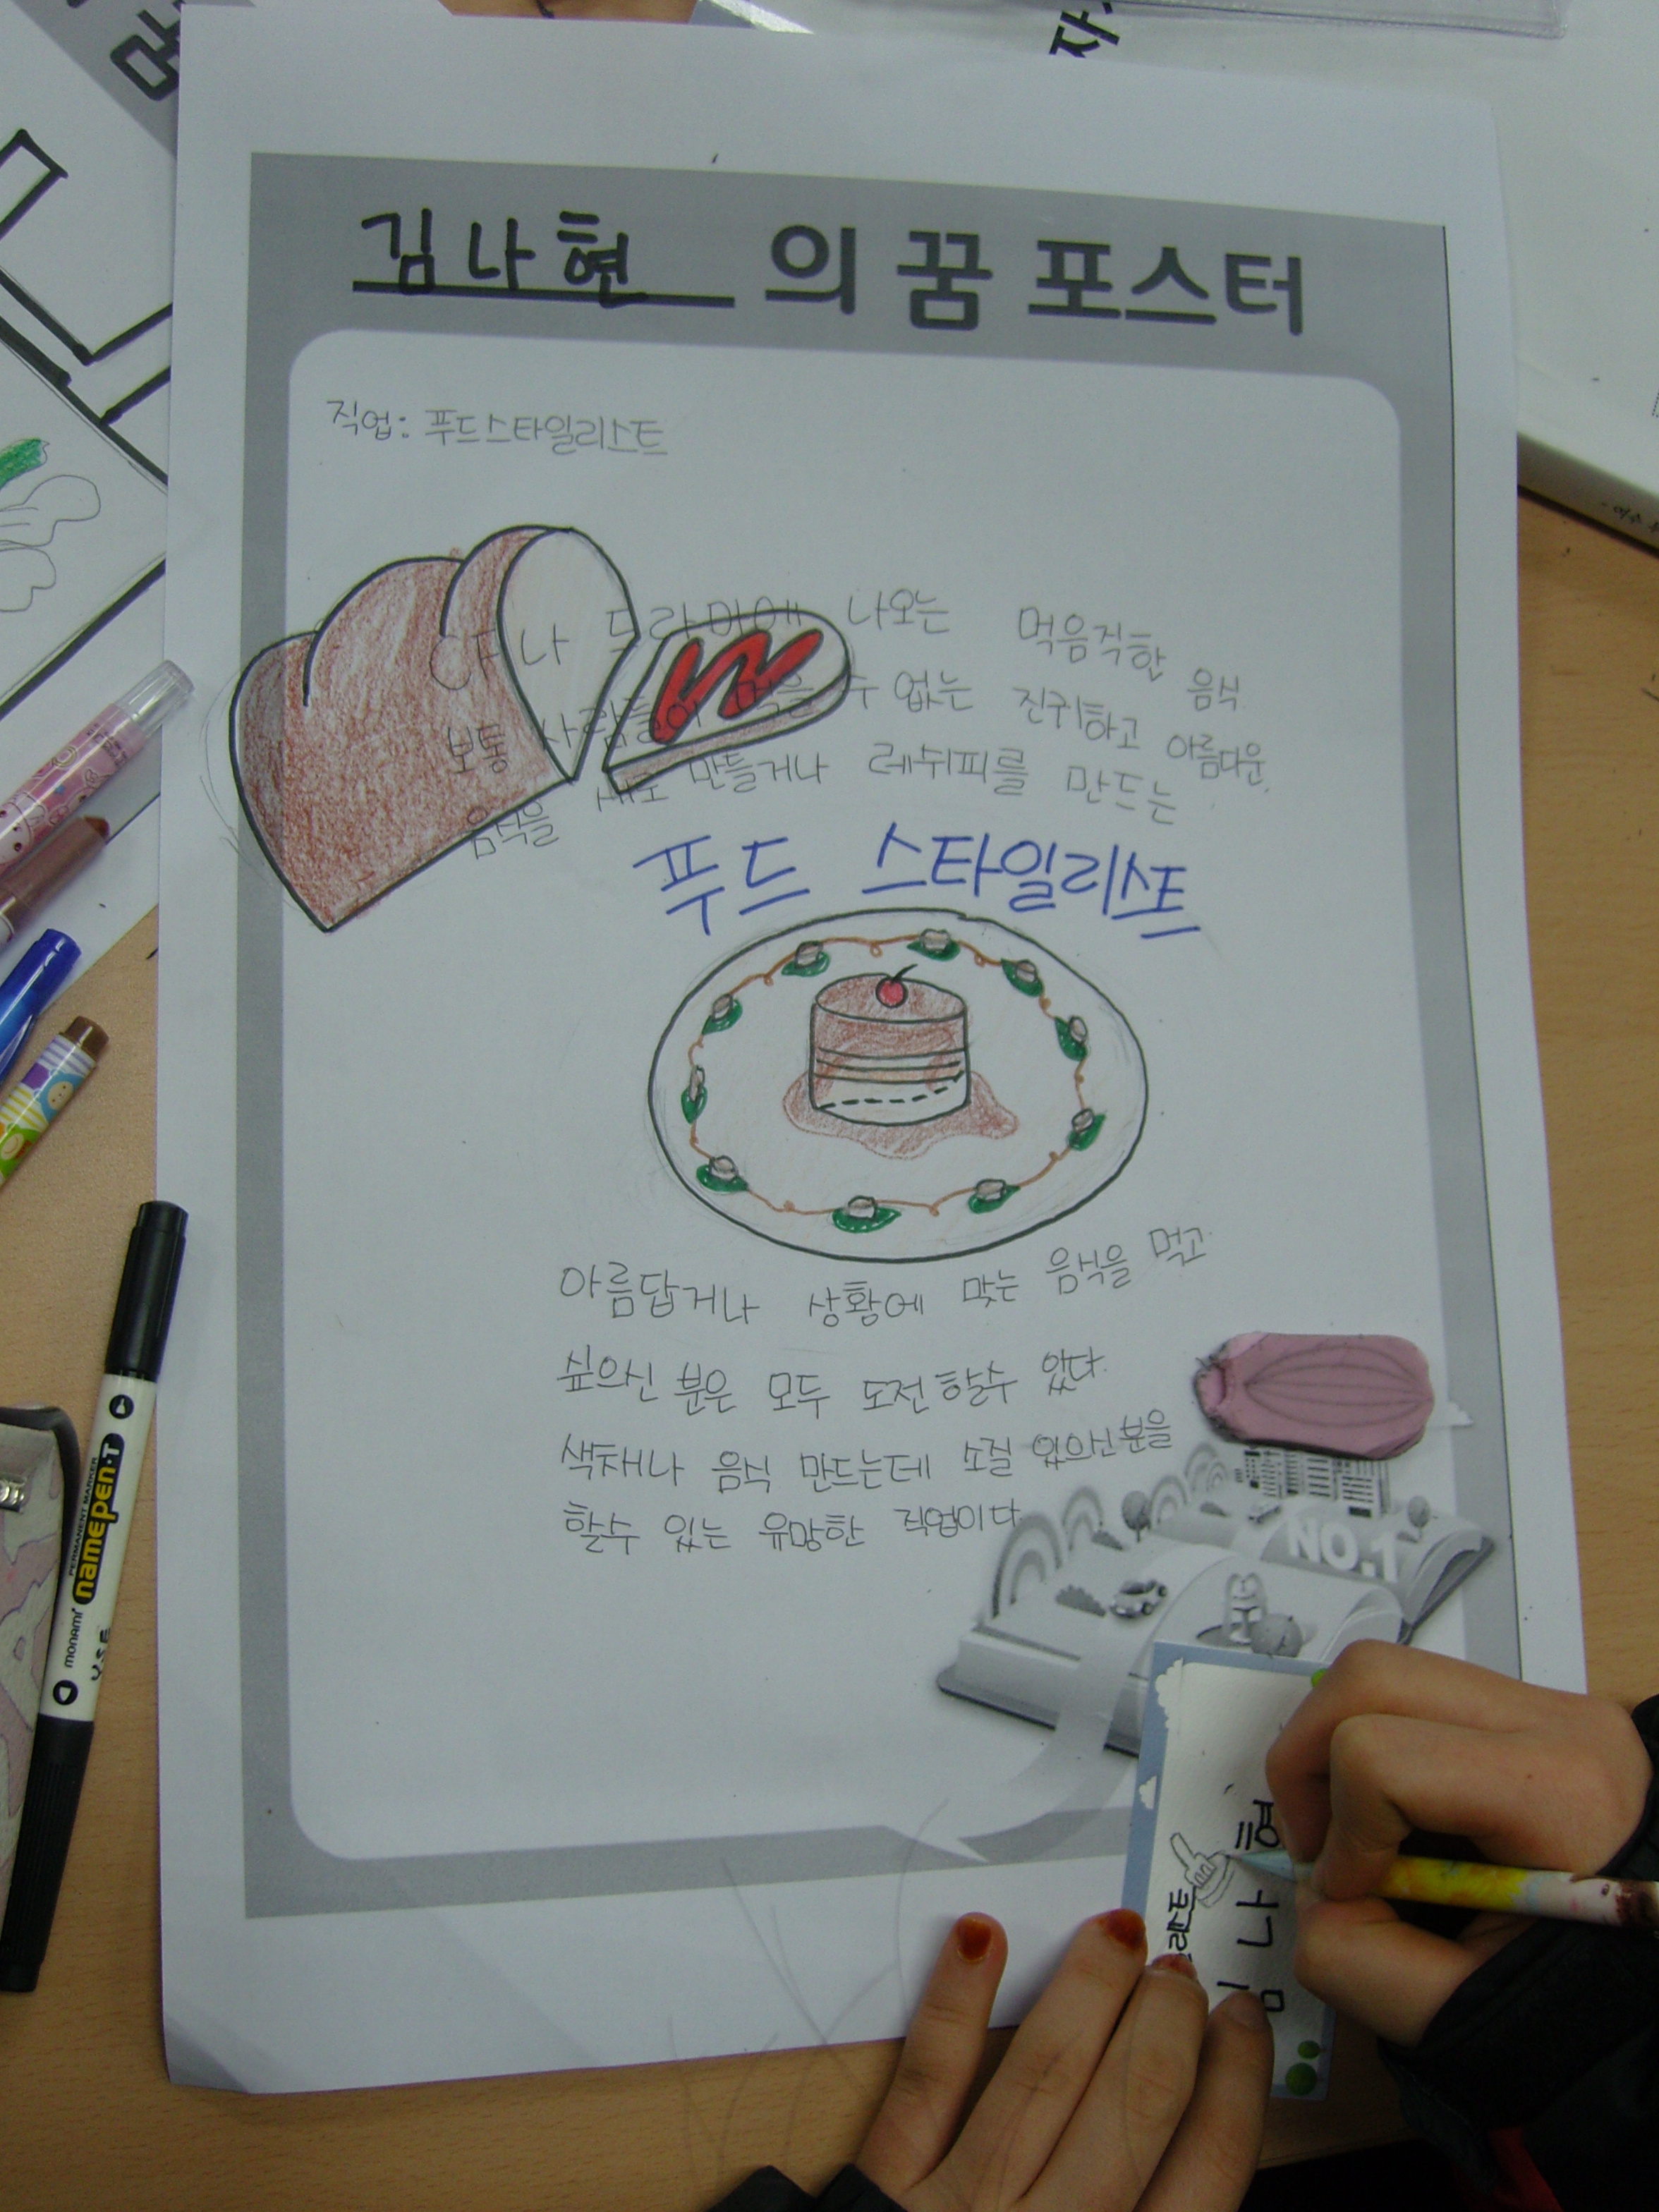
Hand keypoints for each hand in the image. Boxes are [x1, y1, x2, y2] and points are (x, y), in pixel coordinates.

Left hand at [856, 1908, 1270, 2211]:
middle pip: (1131, 2110)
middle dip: (1165, 2024)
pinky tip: (980, 1936)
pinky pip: (926, 2084)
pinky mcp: (883, 2189)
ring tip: (1114, 1936)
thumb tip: (1205, 2166)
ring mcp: (964, 2208)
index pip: (1205, 2175)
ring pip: (1038, 2078)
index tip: (1242, 2022)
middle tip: (1180, 1970)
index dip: (1234, 2086)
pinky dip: (952, 2005)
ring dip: (1084, 1994)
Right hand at [1264, 1641, 1652, 2046]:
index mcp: (1557, 1794)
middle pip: (1370, 1678)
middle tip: (1317, 1844)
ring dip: (1337, 1745)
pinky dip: (1380, 1744)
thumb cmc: (1590, 2000)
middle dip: (1308, 1759)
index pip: (1380, 1758)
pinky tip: (1404, 1820)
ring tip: (1357, 1831)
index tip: (1355, 1897)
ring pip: (1388, 1671)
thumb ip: (1353, 1959)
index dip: (1340, 1835)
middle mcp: (1556, 1723)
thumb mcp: (1464, 2013)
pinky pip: (1419, 1694)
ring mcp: (1548, 1705)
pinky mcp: (1534, 1709)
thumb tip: (1312, 1892)